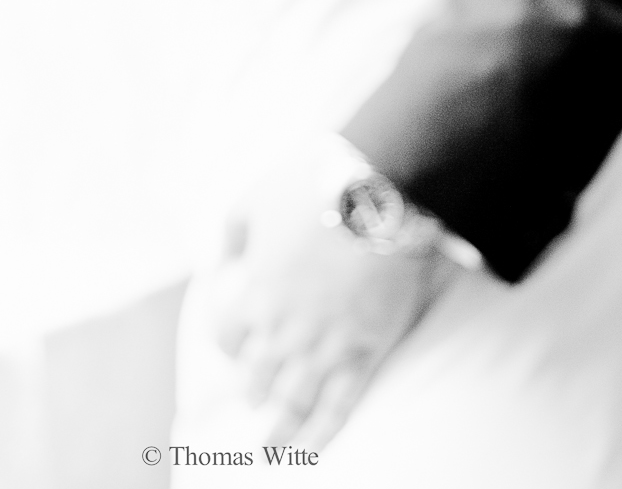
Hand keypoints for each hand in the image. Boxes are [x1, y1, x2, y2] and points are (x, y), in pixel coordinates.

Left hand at [209, 159, 464, 451]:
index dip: (228, 343)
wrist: (382, 190)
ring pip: (291, 403)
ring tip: (268, 453)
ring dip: (276, 432)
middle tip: (251, 399)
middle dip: (250, 390)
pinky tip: (308, 455)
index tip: (235, 346)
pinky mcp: (364, 349)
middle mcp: (283, 329)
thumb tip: (221, 259)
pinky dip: (321, 436)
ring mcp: (324, 345)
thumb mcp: (258, 194)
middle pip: (255, 378)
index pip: (227, 337)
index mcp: (255, 293)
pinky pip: (339, 405)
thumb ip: (233, 229)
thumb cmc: (317, 183)